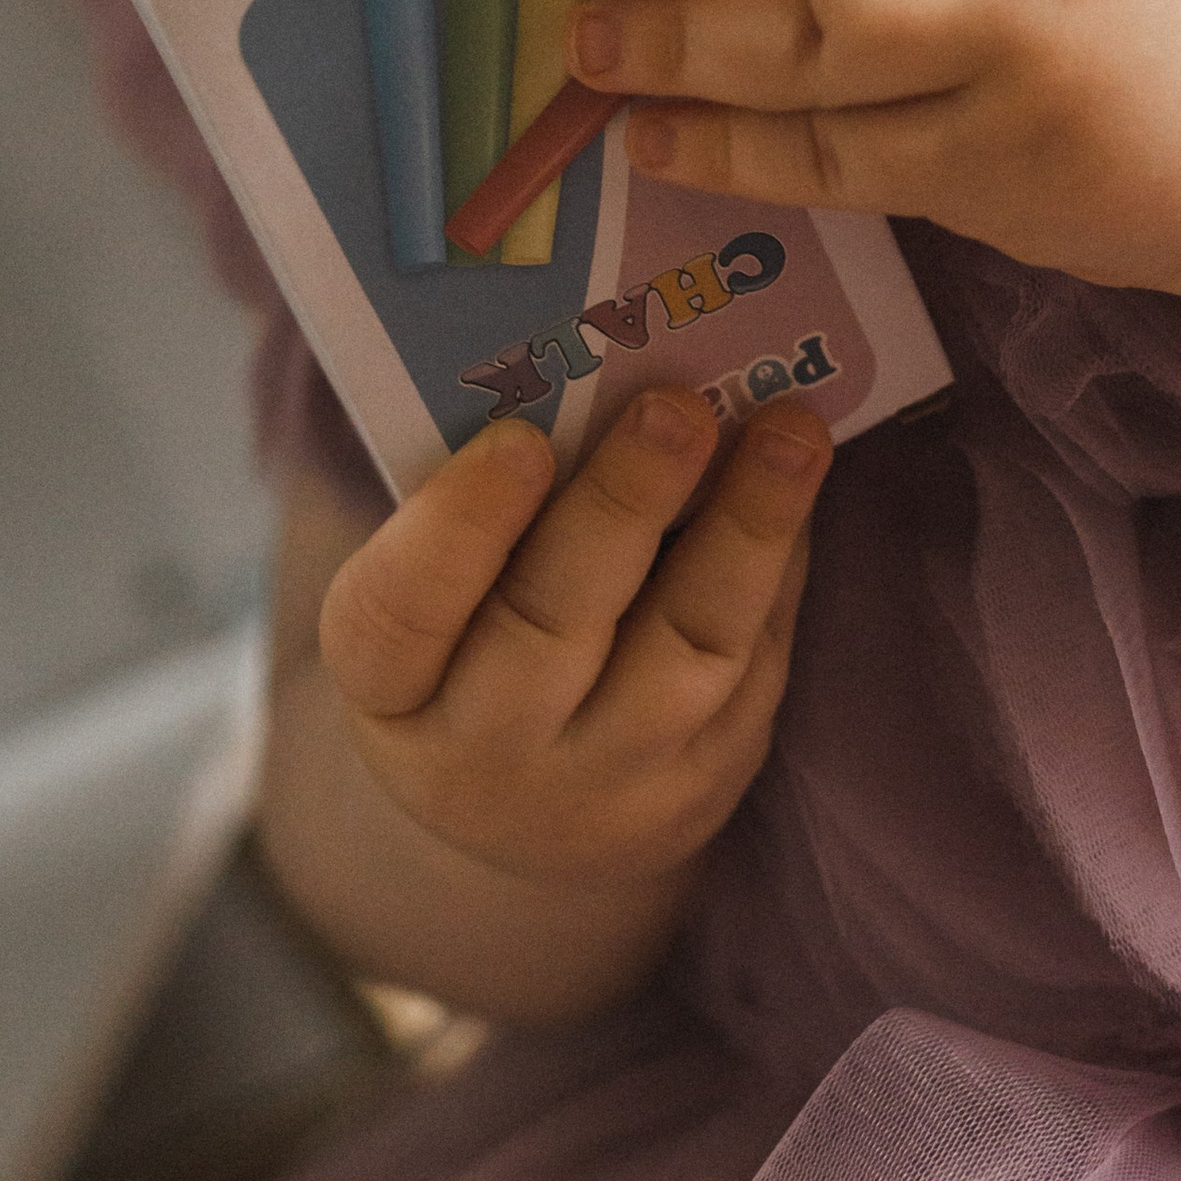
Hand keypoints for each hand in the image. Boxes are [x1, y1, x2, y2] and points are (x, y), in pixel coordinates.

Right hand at [317, 386, 824, 888]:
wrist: (527, 806)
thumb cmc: (468, 645)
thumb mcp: (436, 594)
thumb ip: (484, 506)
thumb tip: (603, 374)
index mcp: (385, 688)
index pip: (401, 612)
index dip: (459, 525)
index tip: (520, 439)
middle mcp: (482, 756)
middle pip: (550, 630)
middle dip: (622, 508)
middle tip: (676, 408)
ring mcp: (599, 790)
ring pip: (680, 664)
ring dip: (744, 538)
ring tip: (789, 439)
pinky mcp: (698, 795)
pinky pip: (749, 678)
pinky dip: (776, 575)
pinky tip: (795, 493)